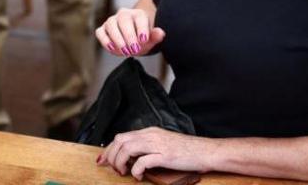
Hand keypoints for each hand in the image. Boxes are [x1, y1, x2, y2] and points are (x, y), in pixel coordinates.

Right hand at [96, 7, 164, 56]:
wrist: (132, 41)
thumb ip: (156, 36)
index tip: (144, 40)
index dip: (141, 28)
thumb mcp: (151, 39)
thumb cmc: (142, 39)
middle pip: (123, 19)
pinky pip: (100, 32)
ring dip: (117, 39)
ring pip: (111, 24)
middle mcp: (123, 14)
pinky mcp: (103, 29)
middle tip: (135, 49)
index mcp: (138, 14)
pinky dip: (105, 40)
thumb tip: (161, 33)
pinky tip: (112, 49)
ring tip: (125, 51)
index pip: (139, 17)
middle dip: (129, 35)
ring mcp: (112, 21)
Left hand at [97, 127, 214, 178]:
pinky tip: (138, 176)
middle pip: (120, 141)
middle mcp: (151, 135)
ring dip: (120, 162)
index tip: (102, 160)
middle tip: (111, 168)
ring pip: (127, 149)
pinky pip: (143, 161)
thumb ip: (148, 147)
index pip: (121, 136)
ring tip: (123, 172)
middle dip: (110, 156)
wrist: (206, 151)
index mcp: (150, 132)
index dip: (109, 148)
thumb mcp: (164, 144)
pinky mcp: (164, 155)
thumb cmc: (187, 151)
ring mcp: (157, 144)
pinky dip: (136, 170)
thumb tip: (131, 158)